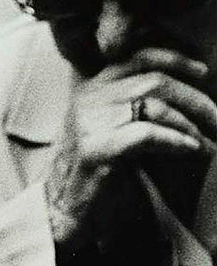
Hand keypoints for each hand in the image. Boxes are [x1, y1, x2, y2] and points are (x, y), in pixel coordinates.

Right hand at [44, 48, 216, 252]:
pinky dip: (177, 141)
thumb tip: (184, 89)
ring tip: (206, 143)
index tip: (203, 72)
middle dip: (195, 100)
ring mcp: (90, 123)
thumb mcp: (108, 126)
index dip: (175, 60)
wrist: (62, 208)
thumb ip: (131, 103)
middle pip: (154, 81)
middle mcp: (88, 99)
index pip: (137, 57)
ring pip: (155, 106)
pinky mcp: (97, 149)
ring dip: (190, 126)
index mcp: (91, 88)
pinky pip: (148, 134)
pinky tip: (191, 150)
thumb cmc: (95, 170)